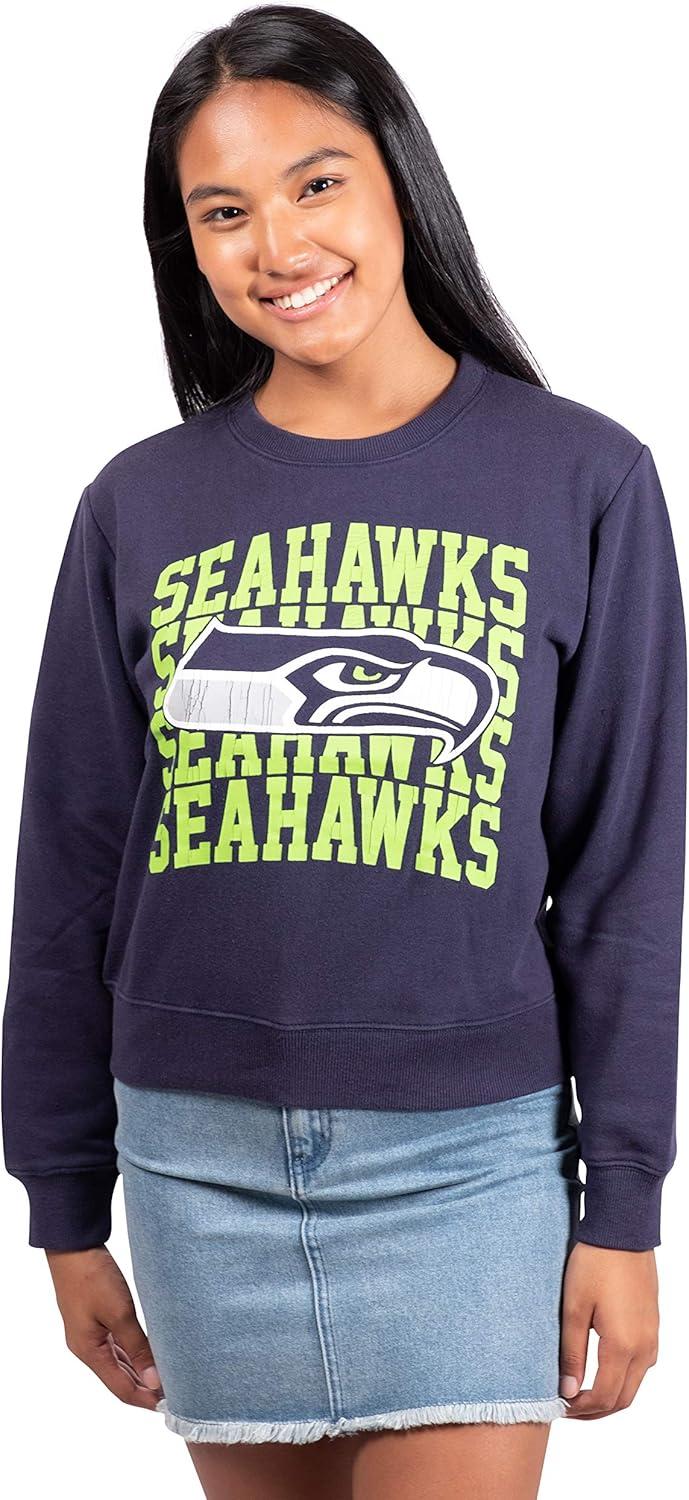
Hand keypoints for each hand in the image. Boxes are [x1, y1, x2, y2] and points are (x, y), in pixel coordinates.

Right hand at [45, 1244, 163, 1409]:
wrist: (74, 1247)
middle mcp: (88, 1348)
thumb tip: (153, 1380)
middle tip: (175, 1391)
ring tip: (167, 1375)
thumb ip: (137, 1347)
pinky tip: (150, 1353)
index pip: (121, 1389)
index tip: (170, 1404)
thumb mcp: (120, 1313)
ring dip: (141, 1370)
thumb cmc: (93, 1278)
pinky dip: (134, 1353)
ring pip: (120, 1362)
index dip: (145, 1399)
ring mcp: (91, 1334)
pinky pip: (117, 1345)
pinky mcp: (96, 1319)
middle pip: (120, 1379)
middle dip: (145, 1388)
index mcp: (89, 1352)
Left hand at [559, 1241, 658, 1417]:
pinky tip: (599, 1371)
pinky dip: (621, 1379)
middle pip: (622, 1399)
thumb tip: (569, 1390)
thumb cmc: (594, 1263)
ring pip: (633, 1385)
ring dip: (609, 1397)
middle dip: (594, 1410)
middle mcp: (644, 1348)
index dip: (580, 1409)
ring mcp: (652, 1337)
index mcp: (623, 1346)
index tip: (558, 1406)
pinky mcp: (652, 1326)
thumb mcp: (574, 1308)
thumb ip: (572, 1353)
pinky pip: (640, 1367)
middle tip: (567, 1407)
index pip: (604, 1397)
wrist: (623, 1231)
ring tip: (579, 1392)